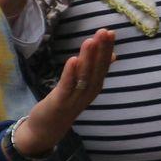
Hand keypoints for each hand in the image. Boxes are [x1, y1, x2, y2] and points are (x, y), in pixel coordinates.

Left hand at [14, 30, 115, 155]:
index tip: (111, 32)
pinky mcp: (61, 102)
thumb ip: (96, 70)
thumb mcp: (83, 86)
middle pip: (97, 69)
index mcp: (95, 86)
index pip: (104, 65)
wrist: (47, 129)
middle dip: (101, 50)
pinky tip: (73, 60)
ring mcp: (76, 97)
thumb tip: (113, 55)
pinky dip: (71, 73)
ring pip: (84, 76)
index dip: (107, 49)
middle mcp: (89, 92)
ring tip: (90, 40)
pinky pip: (68, 86)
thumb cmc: (66, 103)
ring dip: (88, 58)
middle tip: (105, 32)